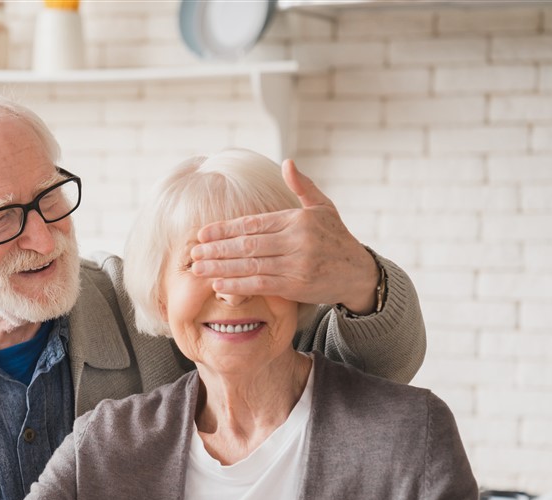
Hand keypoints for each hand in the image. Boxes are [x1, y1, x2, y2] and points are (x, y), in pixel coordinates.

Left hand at [189, 159, 378, 311]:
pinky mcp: (297, 285)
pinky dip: (238, 285)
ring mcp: (297, 264)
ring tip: (197, 269)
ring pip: (251, 265)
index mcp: (297, 219)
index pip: (253, 223)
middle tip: (192, 252)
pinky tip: (218, 284)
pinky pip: (261, 284)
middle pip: (247, 244)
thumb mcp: (323, 207)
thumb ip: (302, 186)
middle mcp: (296, 240)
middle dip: (216, 249)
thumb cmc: (336, 238)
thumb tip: (287, 162)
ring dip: (220, 267)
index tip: (203, 233)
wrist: (359, 272)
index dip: (225, 229)